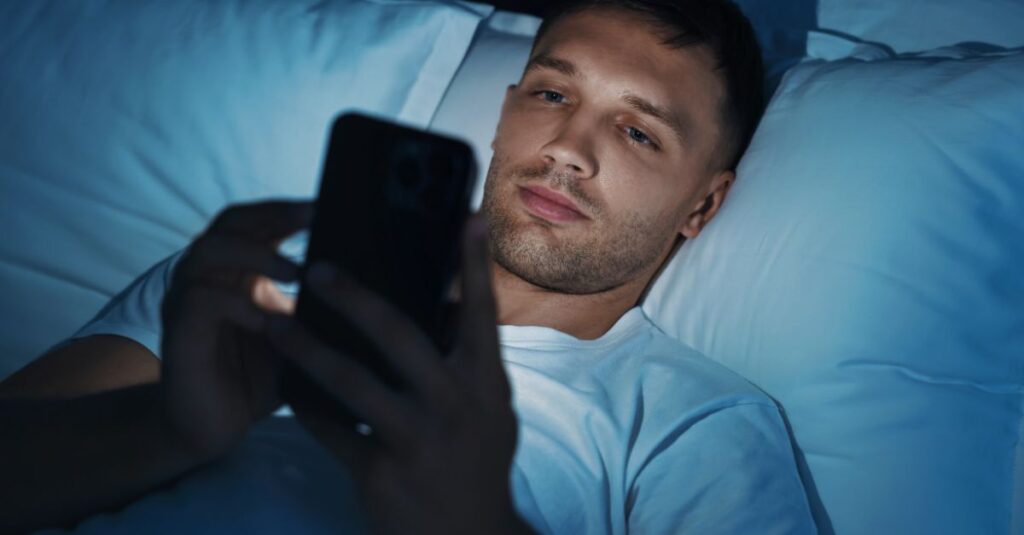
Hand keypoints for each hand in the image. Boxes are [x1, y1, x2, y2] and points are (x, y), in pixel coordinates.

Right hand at [160, 200, 311, 460]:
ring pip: (209, 252)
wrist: (213, 429)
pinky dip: (234, 304)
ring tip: (295, 271)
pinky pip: (200, 301)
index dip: (288, 209)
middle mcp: (209, 275)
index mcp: (239, 270)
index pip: (256, 220)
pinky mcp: (178, 332)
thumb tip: (375, 288)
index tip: (330, 203)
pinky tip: (265, 319)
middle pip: (231, 222)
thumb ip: (321, 309)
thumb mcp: (299, 337)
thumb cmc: (258, 378)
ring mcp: (188, 300)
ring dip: (255, 255)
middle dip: (274, 216)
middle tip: (314, 219)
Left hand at [268, 216, 533, 534]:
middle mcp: (454, 405)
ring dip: (305, 347)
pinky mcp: (380, 473)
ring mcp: (416, 440)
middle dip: (354, 295)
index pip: (482, 312)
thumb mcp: (491, 410)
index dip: (474, 262)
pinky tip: (283, 386)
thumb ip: (470, 362)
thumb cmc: (479, 463)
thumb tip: (445, 303)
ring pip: (350, 381)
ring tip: (272, 321)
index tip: (467, 214)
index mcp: (486, 383)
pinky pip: (330, 429)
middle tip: (317, 267)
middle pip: (398, 334)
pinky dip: (304, 405)